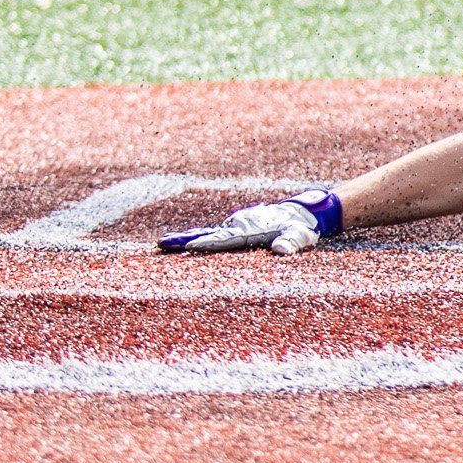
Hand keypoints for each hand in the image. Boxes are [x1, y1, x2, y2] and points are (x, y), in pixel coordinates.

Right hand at [159, 189, 342, 255]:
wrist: (303, 211)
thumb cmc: (301, 228)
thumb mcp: (300, 237)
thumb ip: (291, 243)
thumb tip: (282, 250)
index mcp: (250, 230)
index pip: (224, 239)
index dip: (207, 243)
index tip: (188, 247)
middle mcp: (238, 224)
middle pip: (207, 233)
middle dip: (183, 238)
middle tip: (160, 243)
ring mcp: (236, 224)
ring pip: (207, 232)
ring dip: (186, 238)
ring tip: (163, 245)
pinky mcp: (236, 226)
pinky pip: (214, 233)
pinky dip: (198, 237)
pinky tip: (183, 243)